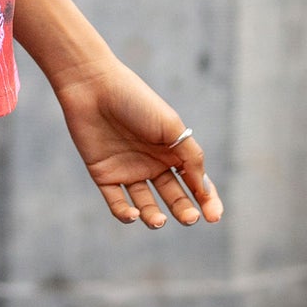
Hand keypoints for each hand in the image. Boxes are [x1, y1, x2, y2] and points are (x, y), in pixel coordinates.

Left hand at [52, 54, 223, 229]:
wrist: (92, 86)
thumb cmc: (136, 101)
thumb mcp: (171, 126)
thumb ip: (191, 158)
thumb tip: (205, 190)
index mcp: (172, 150)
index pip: (195, 182)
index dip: (207, 201)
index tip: (213, 217)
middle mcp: (152, 162)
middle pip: (174, 197)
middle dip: (184, 211)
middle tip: (189, 218)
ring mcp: (128, 170)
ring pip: (146, 205)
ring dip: (155, 217)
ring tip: (159, 220)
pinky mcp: (104, 174)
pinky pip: (117, 203)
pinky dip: (126, 214)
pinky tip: (134, 214)